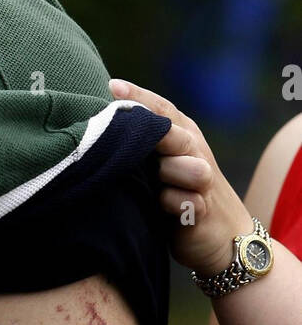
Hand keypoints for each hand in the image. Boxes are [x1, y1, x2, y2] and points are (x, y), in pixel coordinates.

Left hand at [109, 79, 252, 275]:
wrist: (224, 239)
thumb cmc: (183, 195)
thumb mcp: (162, 167)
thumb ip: (143, 147)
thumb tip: (98, 127)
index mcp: (183, 137)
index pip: (163, 109)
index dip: (139, 97)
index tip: (111, 85)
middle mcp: (195, 153)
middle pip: (175, 132)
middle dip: (154, 129)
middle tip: (121, 121)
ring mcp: (203, 181)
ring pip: (189, 167)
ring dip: (169, 171)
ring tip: (154, 178)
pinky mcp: (204, 210)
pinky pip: (189, 202)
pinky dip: (175, 204)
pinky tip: (163, 207)